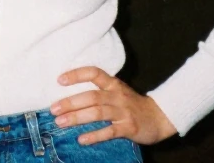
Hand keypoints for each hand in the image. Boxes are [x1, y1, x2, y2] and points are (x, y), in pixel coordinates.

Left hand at [50, 67, 176, 145]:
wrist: (159, 118)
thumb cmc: (132, 105)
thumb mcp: (117, 92)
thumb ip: (99, 92)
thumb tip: (69, 98)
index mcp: (113, 84)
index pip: (94, 73)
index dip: (77, 74)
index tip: (60, 80)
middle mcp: (117, 96)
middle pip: (92, 96)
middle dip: (71, 102)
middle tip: (53, 109)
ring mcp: (124, 112)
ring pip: (98, 113)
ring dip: (77, 117)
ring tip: (60, 123)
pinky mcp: (129, 127)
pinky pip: (110, 131)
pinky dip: (95, 135)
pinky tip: (81, 139)